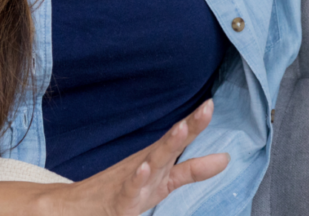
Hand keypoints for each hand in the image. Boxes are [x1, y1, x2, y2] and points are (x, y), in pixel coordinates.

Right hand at [41, 99, 227, 215]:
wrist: (81, 209)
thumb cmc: (128, 190)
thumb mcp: (165, 181)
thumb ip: (194, 169)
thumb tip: (227, 158)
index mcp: (159, 159)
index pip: (181, 137)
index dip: (197, 122)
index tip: (211, 103)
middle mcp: (148, 164)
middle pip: (171, 143)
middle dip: (189, 126)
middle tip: (208, 107)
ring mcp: (134, 180)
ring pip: (152, 161)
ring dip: (167, 145)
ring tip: (182, 129)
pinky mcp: (121, 201)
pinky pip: (130, 189)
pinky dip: (137, 178)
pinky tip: (144, 168)